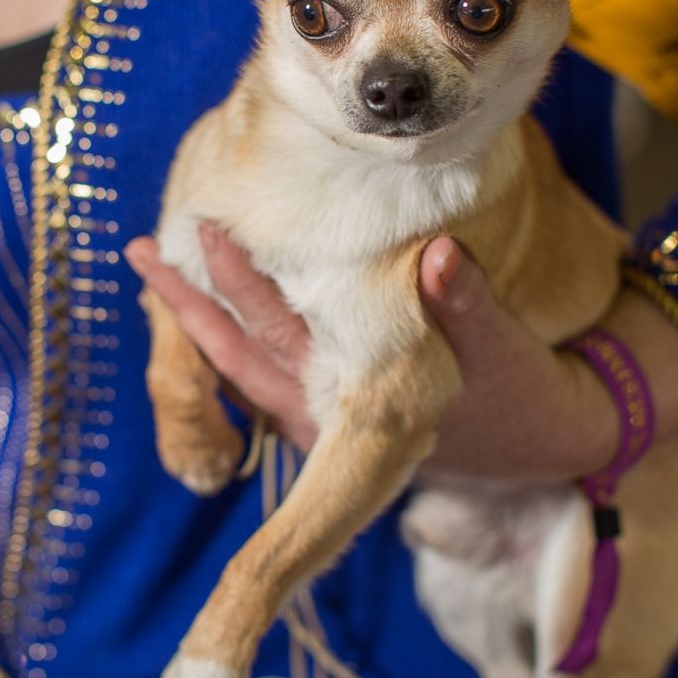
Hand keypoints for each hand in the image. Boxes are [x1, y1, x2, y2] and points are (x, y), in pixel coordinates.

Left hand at [128, 229, 677, 481]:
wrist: (536, 441)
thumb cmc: (515, 390)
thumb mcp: (500, 346)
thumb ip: (467, 302)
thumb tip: (438, 254)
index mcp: (353, 397)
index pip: (276, 341)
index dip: (234, 292)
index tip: (204, 236)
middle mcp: (322, 409)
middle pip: (237, 352)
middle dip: (187, 302)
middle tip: (141, 248)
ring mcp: (318, 410)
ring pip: (241, 360)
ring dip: (199, 314)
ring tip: (154, 264)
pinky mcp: (326, 403)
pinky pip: (264, 361)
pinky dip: (233, 326)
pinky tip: (210, 289)